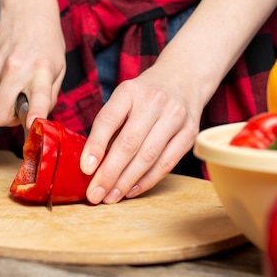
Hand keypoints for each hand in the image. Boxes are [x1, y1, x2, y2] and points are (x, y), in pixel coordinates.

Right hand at [0, 3, 65, 128]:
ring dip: (9, 99)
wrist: (26, 10)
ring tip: (21, 79)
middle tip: (23, 110)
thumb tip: (37, 121)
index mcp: (41, 70)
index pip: (35, 100)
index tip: (32, 124)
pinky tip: (12, 72)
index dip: (32, 118)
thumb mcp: (59, 69)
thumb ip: (49, 98)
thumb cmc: (47, 40)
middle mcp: (14, 70)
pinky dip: (3, 88)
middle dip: (9, 121)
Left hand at [80, 65, 202, 203]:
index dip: (95, 146)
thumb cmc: (144, 95)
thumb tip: (91, 164)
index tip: (85, 169)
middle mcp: (154, 102)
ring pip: (148, 157)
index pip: (108, 120)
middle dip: (109, 174)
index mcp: (129, 91)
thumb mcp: (123, 99)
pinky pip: (166, 163)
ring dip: (127, 182)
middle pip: (128, 143)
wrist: (184, 79)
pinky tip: (132, 191)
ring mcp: (175, 117)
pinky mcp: (190, 132)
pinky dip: (147, 180)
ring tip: (110, 197)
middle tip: (94, 195)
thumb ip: (109, 126)